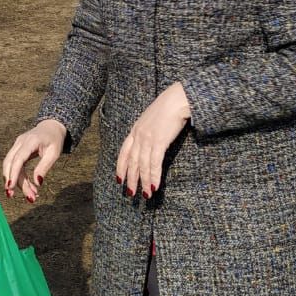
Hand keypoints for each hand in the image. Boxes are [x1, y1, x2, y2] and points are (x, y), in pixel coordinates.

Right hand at [2, 119, 66, 202]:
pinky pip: (14, 166)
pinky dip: (19, 177)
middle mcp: (20, 142)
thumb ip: (44, 167)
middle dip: (14, 181)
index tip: (10, 187)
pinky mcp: (17, 150)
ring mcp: (17, 146)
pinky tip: (27, 187)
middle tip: (26, 197)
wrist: (51, 127)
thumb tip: (38, 183)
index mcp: (30, 141)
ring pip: (10, 166)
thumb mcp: (54, 153)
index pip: (18, 159)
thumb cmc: (55, 140)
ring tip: (30, 195)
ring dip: (17, 182)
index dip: (13, 173)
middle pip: (10, 164)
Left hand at [116, 83, 190, 198]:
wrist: (177, 100)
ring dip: (143, 182)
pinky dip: (154, 176)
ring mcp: (147, 139)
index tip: (119, 179)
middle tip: (130, 194)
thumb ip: (147, 130)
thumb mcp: (152, 119)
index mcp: (135, 129)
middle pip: (132, 162)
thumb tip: (149, 142)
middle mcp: (138, 135)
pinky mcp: (159, 142)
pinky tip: (154, 186)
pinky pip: (154, 163)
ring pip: (142, 165)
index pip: (124, 152)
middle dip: (131, 179)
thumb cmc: (168, 108)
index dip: (121, 167)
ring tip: (144, 195)